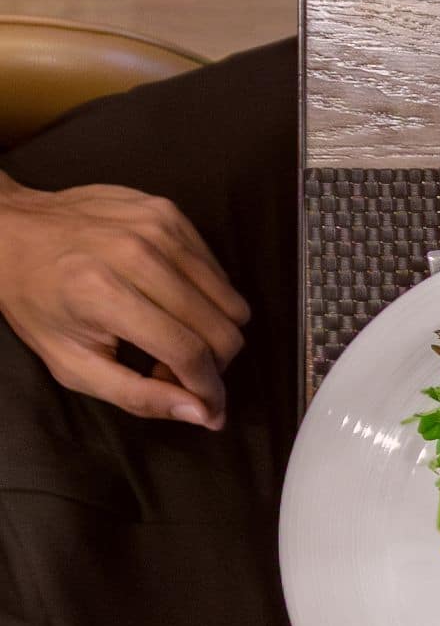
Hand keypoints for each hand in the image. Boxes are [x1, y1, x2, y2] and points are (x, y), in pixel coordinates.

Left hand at [0, 176, 250, 428]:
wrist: (11, 230)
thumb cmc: (35, 303)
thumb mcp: (71, 364)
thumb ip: (137, 396)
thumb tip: (203, 413)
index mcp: (103, 293)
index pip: (188, 351)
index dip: (208, 389)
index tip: (211, 410)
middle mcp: (137, 254)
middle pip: (221, 328)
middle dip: (212, 364)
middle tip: (176, 370)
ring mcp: (158, 227)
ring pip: (231, 302)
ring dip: (212, 332)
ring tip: (173, 335)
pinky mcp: (170, 212)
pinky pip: (219, 273)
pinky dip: (206, 299)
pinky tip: (171, 303)